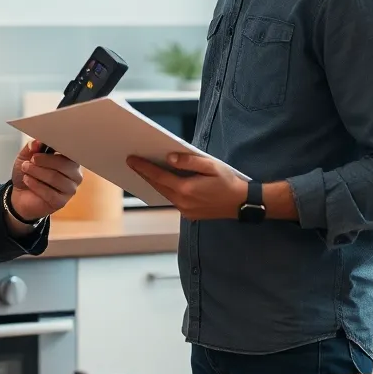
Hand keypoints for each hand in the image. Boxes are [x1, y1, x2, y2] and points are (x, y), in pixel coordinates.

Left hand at [9, 140, 82, 219]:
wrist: (20, 194)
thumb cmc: (28, 173)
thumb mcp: (26, 156)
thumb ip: (32, 147)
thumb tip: (37, 142)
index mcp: (70, 159)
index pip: (71, 151)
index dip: (57, 147)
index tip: (43, 146)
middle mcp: (75, 174)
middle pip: (64, 165)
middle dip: (44, 161)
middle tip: (31, 160)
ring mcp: (70, 189)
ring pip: (55, 178)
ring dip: (37, 172)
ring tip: (26, 169)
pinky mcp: (61, 202)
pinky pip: (50, 193)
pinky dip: (35, 185)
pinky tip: (27, 180)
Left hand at [126, 152, 246, 220]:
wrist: (241, 203)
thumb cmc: (228, 181)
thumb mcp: (211, 166)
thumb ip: (189, 161)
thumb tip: (169, 158)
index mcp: (186, 189)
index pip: (158, 176)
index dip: (143, 167)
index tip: (131, 160)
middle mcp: (182, 202)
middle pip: (158, 186)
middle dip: (144, 174)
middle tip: (133, 163)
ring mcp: (185, 210)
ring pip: (164, 194)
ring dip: (155, 183)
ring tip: (145, 171)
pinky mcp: (189, 215)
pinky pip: (173, 200)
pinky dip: (166, 190)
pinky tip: (164, 183)